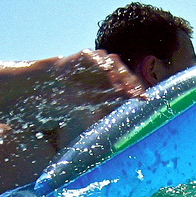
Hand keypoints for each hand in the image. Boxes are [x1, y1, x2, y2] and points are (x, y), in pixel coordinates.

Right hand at [22, 50, 145, 131]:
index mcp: (113, 83)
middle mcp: (108, 71)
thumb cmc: (73, 101)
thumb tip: (117, 141)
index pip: (130, 86)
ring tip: (124, 89)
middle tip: (136, 95)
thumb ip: (104, 120)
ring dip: (121, 76)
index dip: (137, 92)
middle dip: (132, 85)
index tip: (144, 100)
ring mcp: (98, 62)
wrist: (51, 87)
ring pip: (115, 65)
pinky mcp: (87, 55)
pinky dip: (105, 67)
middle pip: (126, 74)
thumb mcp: (92, 113)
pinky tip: (109, 77)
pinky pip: (99, 59)